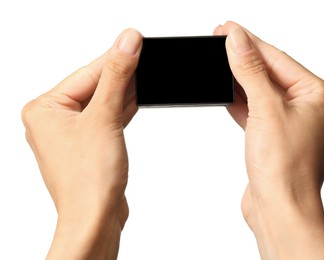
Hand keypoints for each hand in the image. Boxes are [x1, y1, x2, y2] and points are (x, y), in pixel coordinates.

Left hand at [21, 29, 141, 258]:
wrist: (95, 218)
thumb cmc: (88, 179)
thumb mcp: (104, 117)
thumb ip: (116, 76)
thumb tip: (126, 42)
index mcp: (44, 109)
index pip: (86, 73)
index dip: (114, 58)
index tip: (134, 42)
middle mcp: (53, 120)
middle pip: (94, 86)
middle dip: (120, 75)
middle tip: (142, 56)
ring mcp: (71, 134)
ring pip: (102, 103)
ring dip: (122, 92)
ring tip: (144, 75)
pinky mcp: (88, 144)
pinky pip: (105, 119)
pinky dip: (120, 110)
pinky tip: (134, 98)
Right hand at [215, 21, 323, 258]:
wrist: (279, 209)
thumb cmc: (286, 169)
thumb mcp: (266, 109)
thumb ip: (251, 71)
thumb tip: (237, 40)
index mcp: (318, 95)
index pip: (278, 58)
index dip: (250, 41)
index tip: (227, 29)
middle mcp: (307, 107)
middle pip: (269, 72)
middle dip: (243, 56)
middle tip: (220, 39)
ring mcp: (289, 123)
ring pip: (260, 91)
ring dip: (239, 78)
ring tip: (219, 60)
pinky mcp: (272, 137)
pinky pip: (254, 110)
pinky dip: (239, 101)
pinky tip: (225, 91)